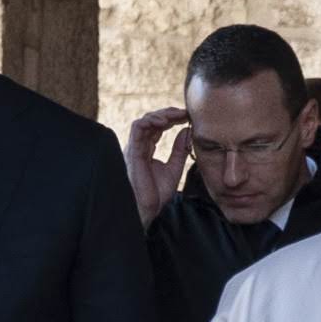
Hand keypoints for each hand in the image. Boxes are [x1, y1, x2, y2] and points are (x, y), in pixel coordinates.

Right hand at [123, 108, 192, 226]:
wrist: (146, 209)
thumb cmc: (156, 194)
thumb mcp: (174, 168)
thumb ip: (179, 150)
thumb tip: (186, 130)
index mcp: (146, 149)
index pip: (157, 127)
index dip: (172, 119)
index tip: (187, 116)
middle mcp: (139, 146)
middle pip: (151, 121)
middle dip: (168, 113)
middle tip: (185, 112)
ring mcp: (135, 147)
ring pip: (145, 121)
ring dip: (161, 114)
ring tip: (177, 115)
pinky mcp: (133, 150)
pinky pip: (137, 128)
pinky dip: (151, 120)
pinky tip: (165, 121)